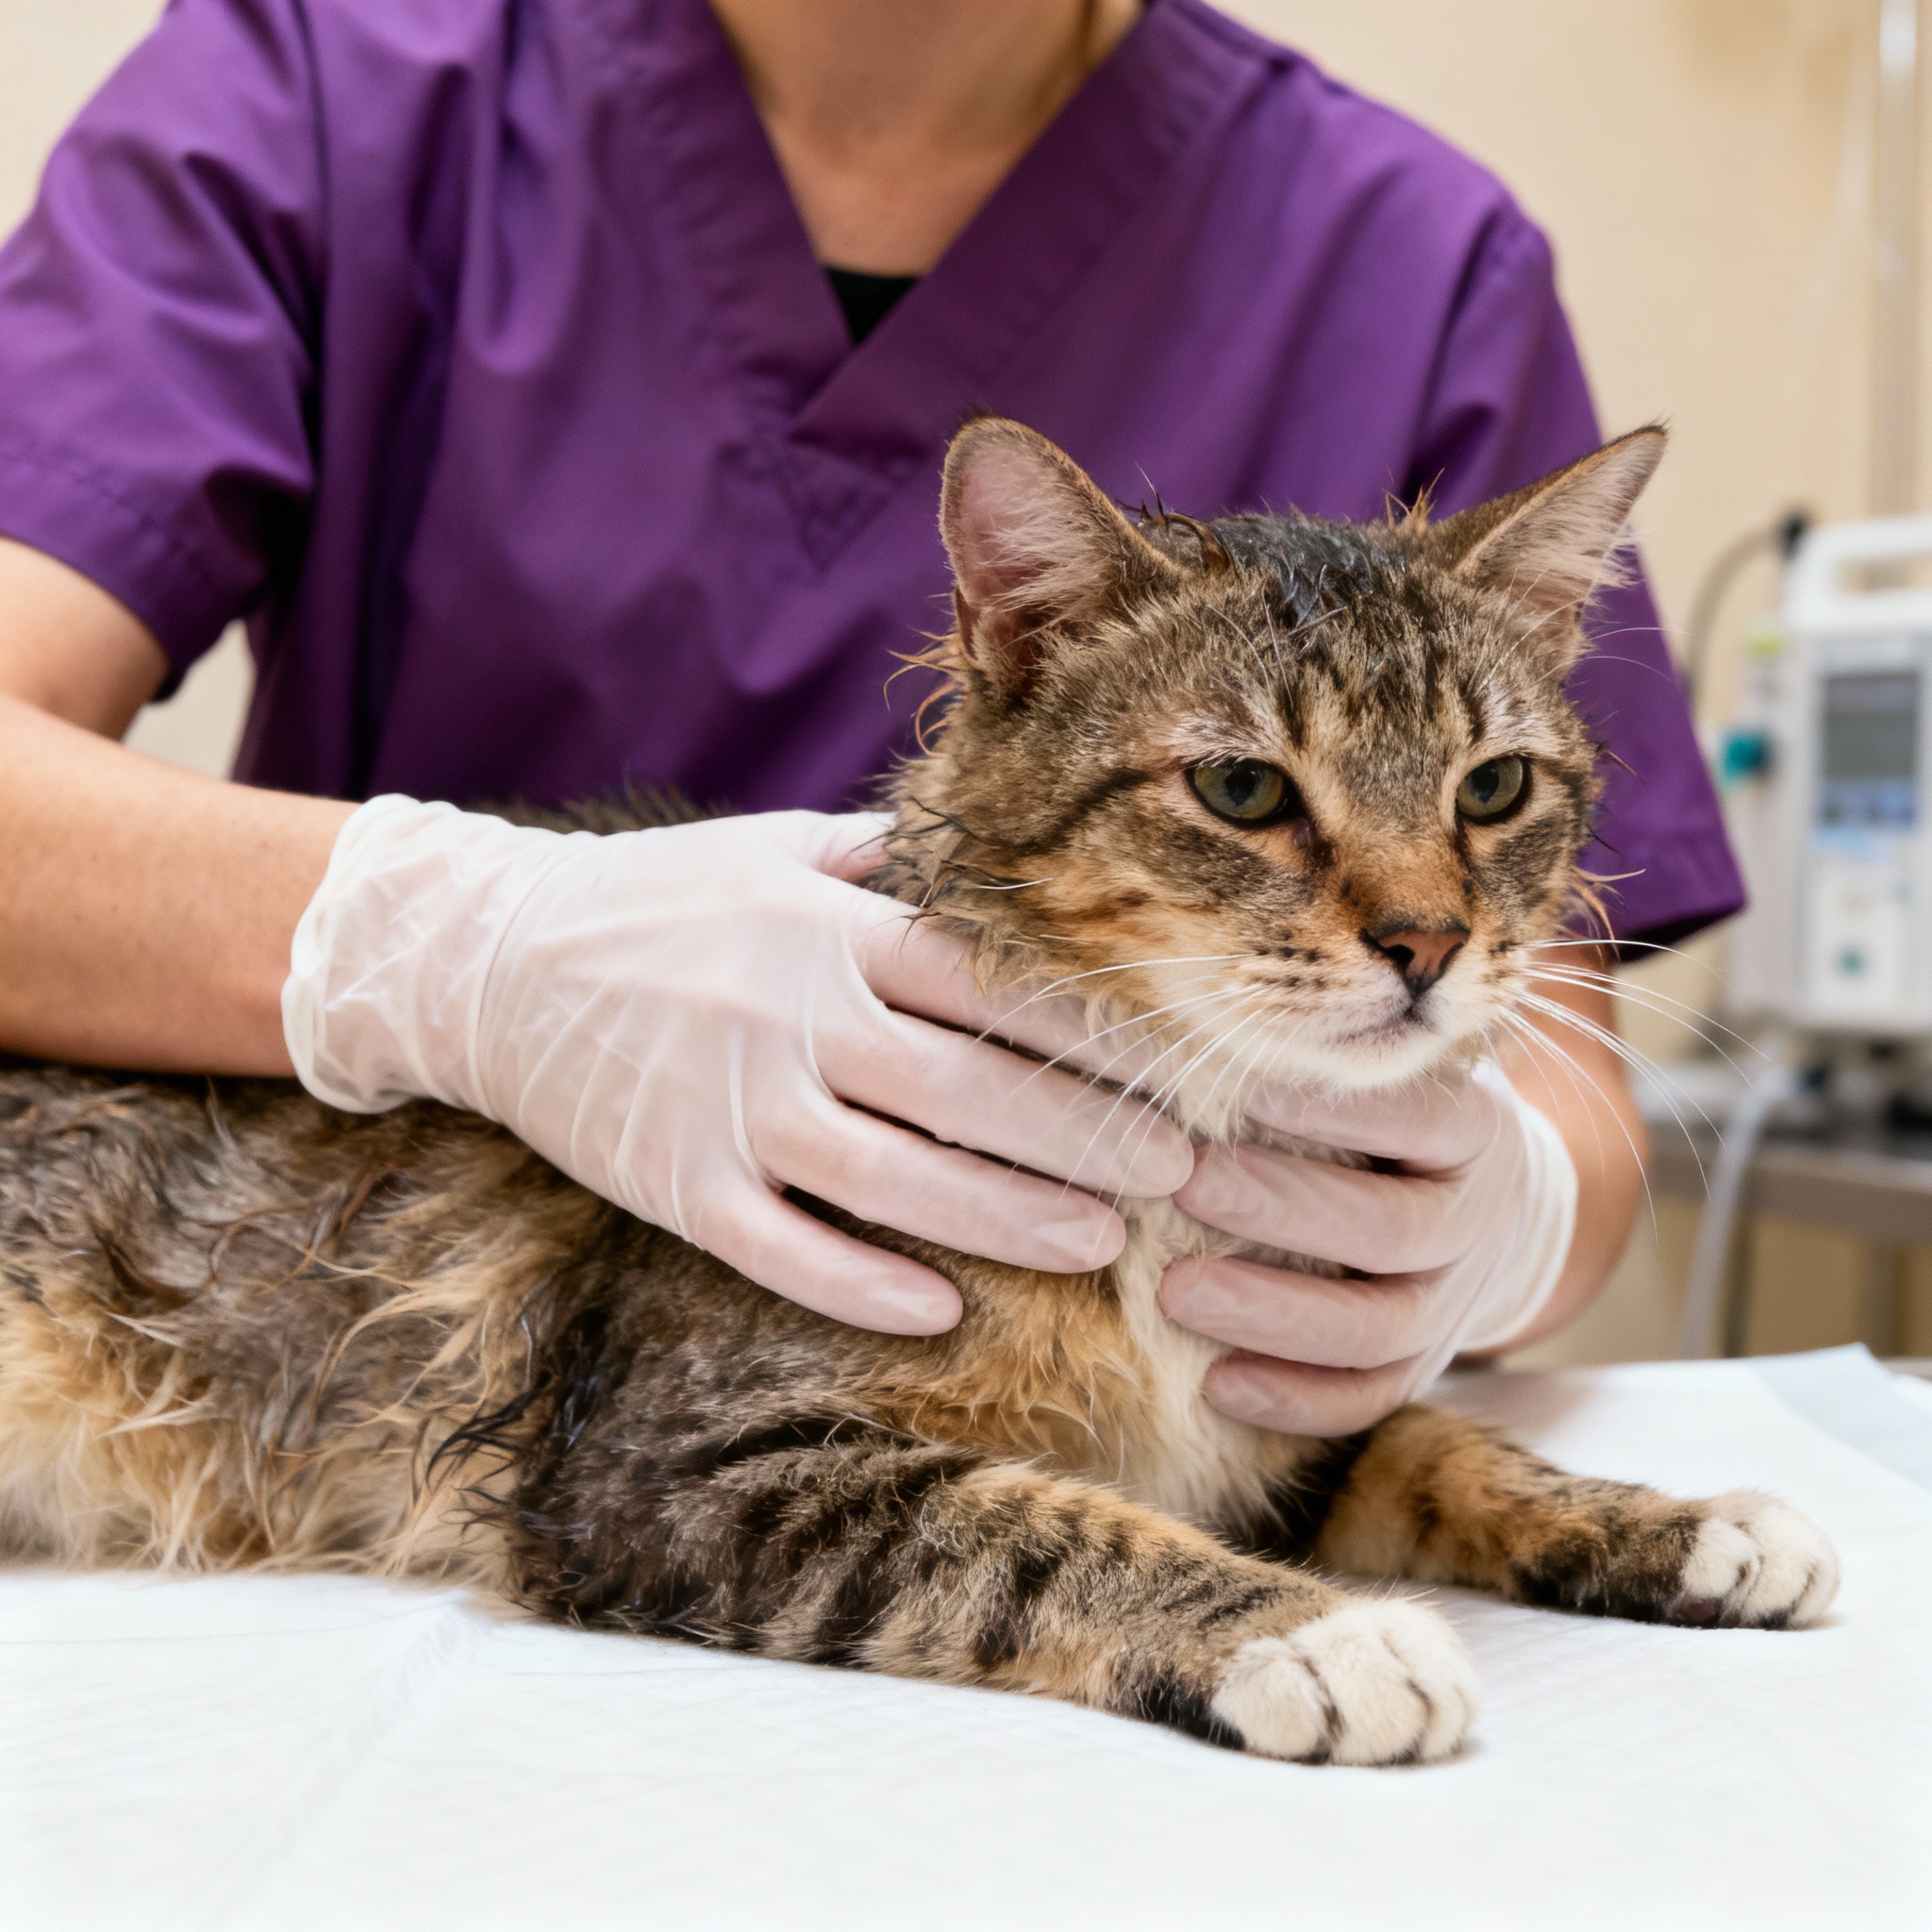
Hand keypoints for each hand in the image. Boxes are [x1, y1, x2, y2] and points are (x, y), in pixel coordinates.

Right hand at [284, 798, 1191, 1334]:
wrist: (490, 958)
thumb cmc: (658, 898)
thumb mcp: (773, 849)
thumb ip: (888, 860)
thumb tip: (1001, 858)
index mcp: (827, 927)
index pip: (987, 982)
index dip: (1088, 1030)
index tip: (1170, 1066)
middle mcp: (790, 1016)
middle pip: (967, 1089)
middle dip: (1082, 1136)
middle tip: (1176, 1174)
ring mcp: (731, 1108)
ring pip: (896, 1180)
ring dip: (1007, 1217)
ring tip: (1100, 1243)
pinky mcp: (676, 1185)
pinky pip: (783, 1250)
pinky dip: (861, 1284)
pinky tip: (942, 1308)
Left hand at [1158, 1064, 1576, 1435]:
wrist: (1490, 1209)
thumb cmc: (1391, 1117)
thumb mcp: (1392, 1067)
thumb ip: (1327, 1052)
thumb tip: (1193, 1011)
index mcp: (1473, 1130)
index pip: (1415, 1118)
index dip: (1333, 1110)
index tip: (1243, 1087)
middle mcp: (1474, 1221)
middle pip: (1391, 1229)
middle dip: (1280, 1208)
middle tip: (1185, 1182)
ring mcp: (1454, 1305)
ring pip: (1377, 1327)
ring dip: (1271, 1313)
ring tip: (1174, 1292)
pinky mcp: (1421, 1369)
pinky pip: (1366, 1401)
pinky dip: (1293, 1400)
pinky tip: (1215, 1385)